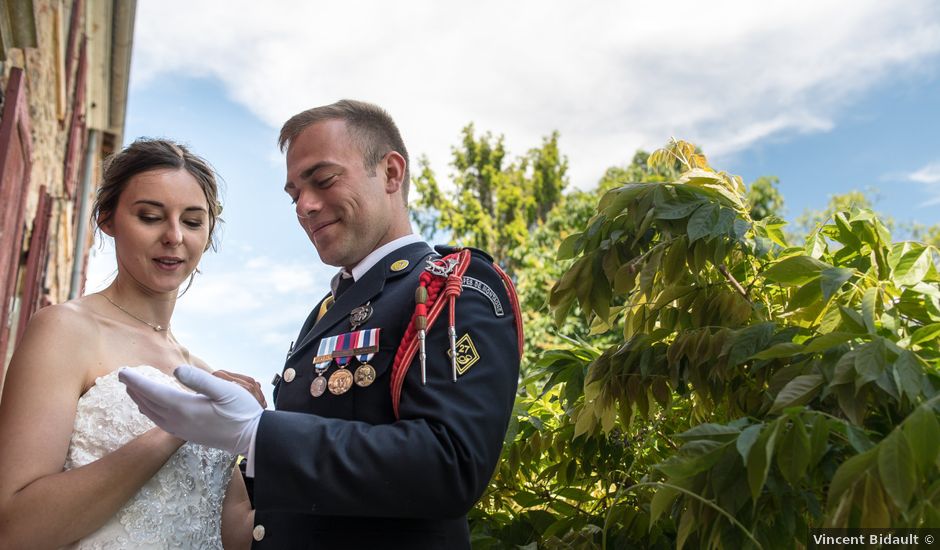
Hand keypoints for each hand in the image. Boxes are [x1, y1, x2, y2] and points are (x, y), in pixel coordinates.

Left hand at [119, 365, 261, 455]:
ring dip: (139, 400)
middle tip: (123, 376)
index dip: (136, 381)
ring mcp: (180, 430)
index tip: (122, 372)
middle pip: (148, 403)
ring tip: (132, 389)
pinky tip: (150, 407)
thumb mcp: (225, 390)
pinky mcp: (185, 434)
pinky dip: (149, 411)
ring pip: (151, 414)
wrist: (250, 438)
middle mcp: (178, 421)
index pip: (152, 392)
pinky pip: (159, 422)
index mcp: (185, 407)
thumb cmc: (241, 411)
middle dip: (134, 389)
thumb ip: (200, 380)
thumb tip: (176, 370)